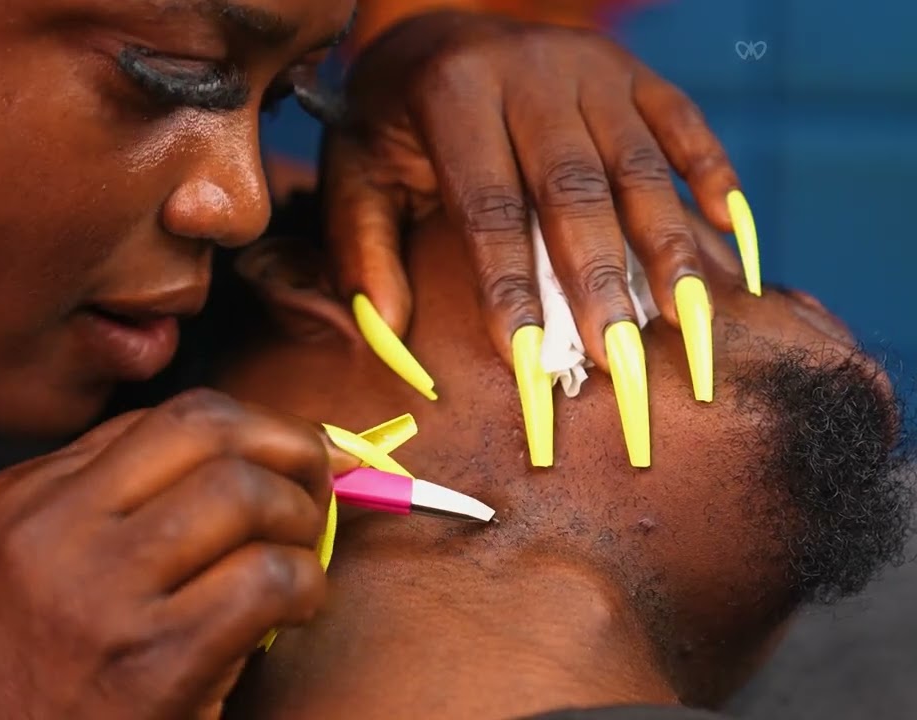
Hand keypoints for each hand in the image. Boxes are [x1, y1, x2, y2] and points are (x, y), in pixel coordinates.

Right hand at [0, 389, 350, 719]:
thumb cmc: (39, 675)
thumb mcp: (36, 566)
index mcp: (26, 497)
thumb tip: (248, 454)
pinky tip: (297, 610)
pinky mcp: (155, 660)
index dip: (254, 426)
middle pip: (208, 431)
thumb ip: (117, 502)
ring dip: (301, 518)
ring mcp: (100, 593)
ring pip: (243, 493)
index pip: (168, 418)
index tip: (295, 448)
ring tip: (301, 556)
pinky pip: (266, 580)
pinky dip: (305, 584)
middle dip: (290, 446)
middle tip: (321, 484)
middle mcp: (53, 530)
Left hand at [322, 11, 751, 466]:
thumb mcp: (354, 175)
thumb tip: (389, 332)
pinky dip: (712, 175)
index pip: (486, 204)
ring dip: (665, 246)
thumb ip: (361, 251)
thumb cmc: (389, 123)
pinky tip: (728, 234)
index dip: (508, 282)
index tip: (526, 357)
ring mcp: (588, 64)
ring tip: (687, 321)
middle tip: (618, 359)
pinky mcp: (631, 68)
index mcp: (451, 93)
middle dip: (597, 279)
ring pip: (636, 163)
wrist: (431, 36)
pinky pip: (683, 121)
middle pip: (572, 187)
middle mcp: (527, 69)